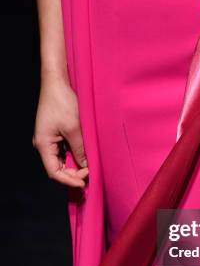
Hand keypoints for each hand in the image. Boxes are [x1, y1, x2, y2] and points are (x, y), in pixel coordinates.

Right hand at [32, 73, 88, 187]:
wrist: (57, 83)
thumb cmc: (62, 102)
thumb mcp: (75, 128)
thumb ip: (80, 149)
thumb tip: (86, 166)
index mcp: (43, 144)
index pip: (54, 172)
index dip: (69, 180)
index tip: (84, 182)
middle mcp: (43, 144)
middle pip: (57, 168)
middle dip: (73, 174)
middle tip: (90, 175)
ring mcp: (49, 139)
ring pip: (62, 160)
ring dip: (75, 166)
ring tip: (90, 169)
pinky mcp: (55, 134)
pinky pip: (64, 151)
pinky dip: (74, 156)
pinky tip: (85, 157)